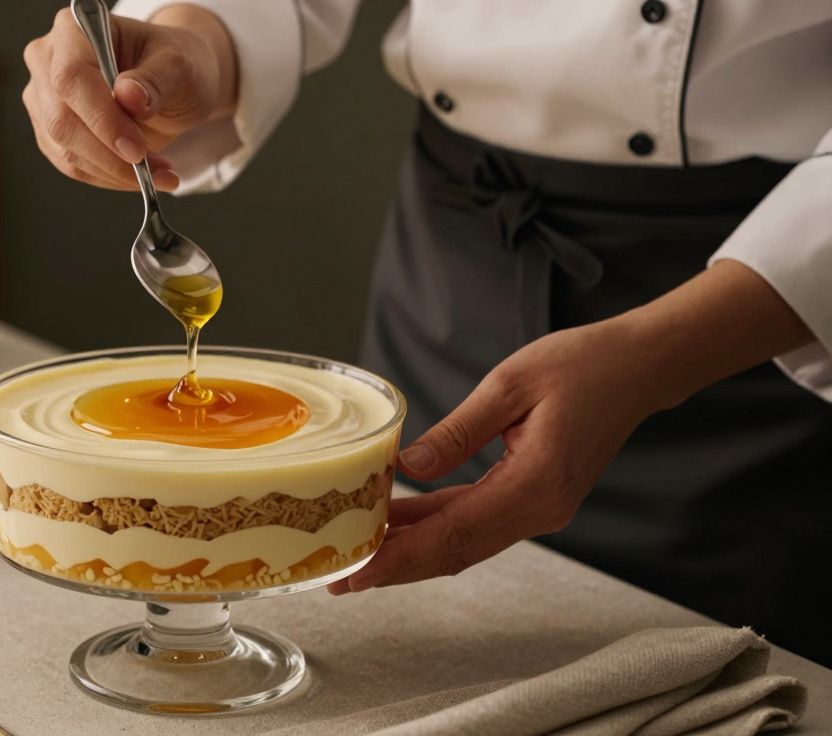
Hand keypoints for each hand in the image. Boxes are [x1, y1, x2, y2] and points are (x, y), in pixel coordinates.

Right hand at [22, 6, 237, 191]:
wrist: (171, 81)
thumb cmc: (173, 64)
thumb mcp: (180, 66)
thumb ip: (156, 79)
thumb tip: (129, 96)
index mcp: (74, 30)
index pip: (71, 78)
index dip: (102, 119)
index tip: (137, 149)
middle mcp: (48, 61)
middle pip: (62, 120)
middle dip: (110, 155)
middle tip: (154, 169)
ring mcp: (44, 98)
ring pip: (65, 151)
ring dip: (114, 171)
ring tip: (158, 172)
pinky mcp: (50, 131)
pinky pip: (72, 166)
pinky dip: (108, 177)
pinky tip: (139, 174)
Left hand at [328, 320, 657, 593]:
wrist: (637, 368)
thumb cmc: (581, 365)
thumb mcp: (510, 385)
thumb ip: (456, 432)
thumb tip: (407, 468)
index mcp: (535, 485)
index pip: (454, 535)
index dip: (401, 558)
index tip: (356, 573)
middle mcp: (540, 510)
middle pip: (454, 552)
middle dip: (395, 568)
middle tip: (339, 580)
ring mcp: (540, 509)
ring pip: (463, 543)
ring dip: (411, 552)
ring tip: (357, 556)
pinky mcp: (534, 498)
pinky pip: (475, 522)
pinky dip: (435, 527)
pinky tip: (398, 523)